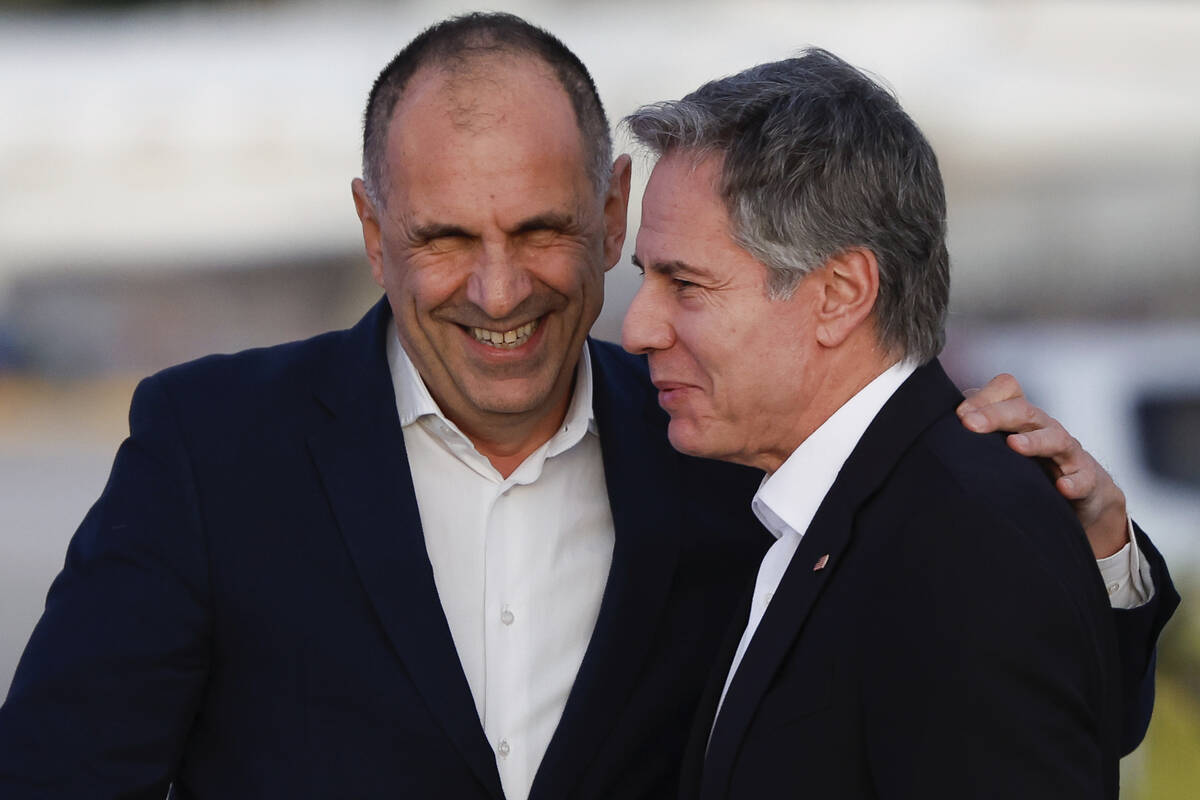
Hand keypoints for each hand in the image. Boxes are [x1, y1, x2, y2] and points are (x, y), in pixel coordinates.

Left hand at [957, 373, 1129, 558]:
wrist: (1082, 493)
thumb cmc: (1030, 465)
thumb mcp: (999, 446)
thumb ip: (972, 433)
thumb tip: (926, 428)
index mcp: (1020, 416)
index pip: (1007, 389)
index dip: (984, 396)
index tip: (958, 414)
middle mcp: (1043, 427)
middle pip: (1024, 411)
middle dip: (996, 415)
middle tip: (969, 424)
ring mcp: (1067, 452)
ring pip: (1055, 438)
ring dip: (1034, 442)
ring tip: (1014, 447)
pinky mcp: (1086, 478)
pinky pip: (1084, 478)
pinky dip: (1075, 482)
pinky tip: (1063, 488)